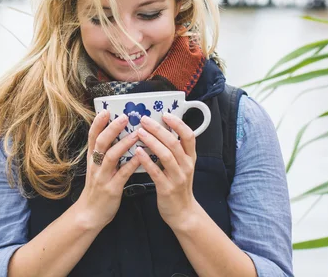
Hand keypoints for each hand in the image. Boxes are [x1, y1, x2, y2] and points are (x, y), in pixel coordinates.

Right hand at [75, 111, 140, 230]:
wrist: (89, 214)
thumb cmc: (97, 189)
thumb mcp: (97, 168)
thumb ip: (105, 154)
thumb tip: (118, 137)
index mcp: (92, 159)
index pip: (93, 137)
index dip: (98, 123)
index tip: (106, 110)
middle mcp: (95, 165)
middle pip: (101, 143)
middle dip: (112, 128)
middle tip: (124, 117)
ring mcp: (102, 177)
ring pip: (110, 156)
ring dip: (123, 144)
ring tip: (136, 134)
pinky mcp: (111, 189)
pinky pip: (122, 174)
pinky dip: (131, 164)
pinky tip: (141, 157)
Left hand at [135, 113, 200, 229]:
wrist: (182, 213)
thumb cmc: (178, 185)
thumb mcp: (182, 166)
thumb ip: (174, 150)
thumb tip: (160, 130)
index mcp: (190, 158)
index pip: (189, 136)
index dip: (178, 123)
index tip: (165, 114)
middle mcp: (186, 166)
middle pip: (174, 142)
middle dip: (158, 129)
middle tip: (144, 119)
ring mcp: (178, 178)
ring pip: (166, 155)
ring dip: (151, 141)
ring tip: (139, 132)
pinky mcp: (167, 189)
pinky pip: (156, 172)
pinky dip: (146, 161)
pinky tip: (137, 152)